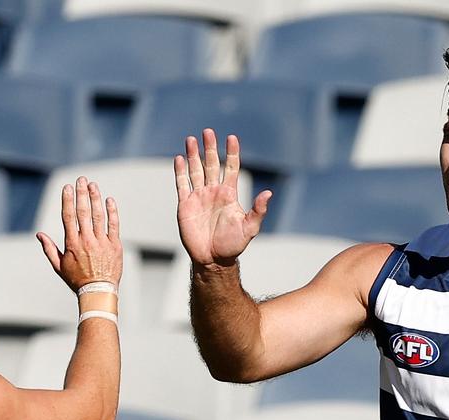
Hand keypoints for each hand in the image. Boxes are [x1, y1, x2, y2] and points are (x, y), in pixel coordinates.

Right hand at [37, 176, 122, 290]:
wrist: (98, 292)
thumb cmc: (77, 280)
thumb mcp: (59, 266)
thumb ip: (49, 249)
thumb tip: (39, 235)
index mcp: (72, 244)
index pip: (69, 216)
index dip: (68, 200)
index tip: (67, 187)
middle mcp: (87, 240)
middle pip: (83, 212)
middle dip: (81, 193)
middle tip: (81, 179)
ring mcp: (102, 242)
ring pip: (98, 215)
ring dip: (95, 198)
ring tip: (93, 185)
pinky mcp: (115, 245)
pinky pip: (114, 225)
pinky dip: (112, 212)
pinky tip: (109, 200)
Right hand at [175, 128, 271, 267]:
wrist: (212, 259)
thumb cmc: (233, 245)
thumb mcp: (250, 228)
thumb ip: (258, 210)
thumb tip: (268, 193)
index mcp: (228, 194)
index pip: (230, 167)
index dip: (231, 152)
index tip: (232, 137)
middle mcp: (213, 192)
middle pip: (211, 164)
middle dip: (209, 148)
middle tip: (208, 131)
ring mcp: (199, 197)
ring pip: (195, 170)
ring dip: (193, 155)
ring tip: (191, 139)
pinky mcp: (185, 205)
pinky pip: (182, 185)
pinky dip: (180, 172)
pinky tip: (179, 158)